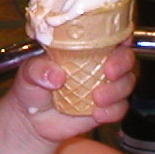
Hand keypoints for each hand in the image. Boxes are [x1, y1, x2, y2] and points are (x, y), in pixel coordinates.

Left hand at [7, 43, 136, 141]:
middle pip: (126, 56)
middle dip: (122, 63)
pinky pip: (120, 108)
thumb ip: (38, 70)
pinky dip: (112, 111)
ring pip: (126, 83)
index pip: (111, 33)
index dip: (121, 32)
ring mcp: (105, 85)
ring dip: (116, 90)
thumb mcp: (28, 74)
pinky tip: (97, 114)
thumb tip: (55, 75)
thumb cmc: (31, 87)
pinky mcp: (107, 107)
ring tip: (96, 99)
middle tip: (108, 72)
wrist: (32, 120)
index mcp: (83, 47)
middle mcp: (99, 63)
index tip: (119, 39)